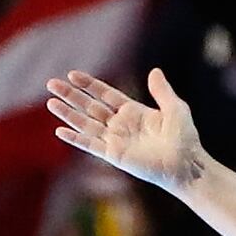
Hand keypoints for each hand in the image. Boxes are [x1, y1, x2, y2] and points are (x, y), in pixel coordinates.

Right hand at [45, 68, 208, 192]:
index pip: (105, 94)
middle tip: (51, 84)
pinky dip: (75, 138)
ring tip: (50, 102)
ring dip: (67, 114)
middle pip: (89, 107)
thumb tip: (154, 71)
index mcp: (133, 111)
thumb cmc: (184, 138)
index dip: (89, 85)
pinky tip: (60, 131)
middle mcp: (120, 125)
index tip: (73, 75)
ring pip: (85, 124)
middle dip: (70, 95)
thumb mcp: (175, 108)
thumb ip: (161, 91)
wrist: (185, 164)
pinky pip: (90, 145)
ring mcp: (114, 140)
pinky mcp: (113, 155)